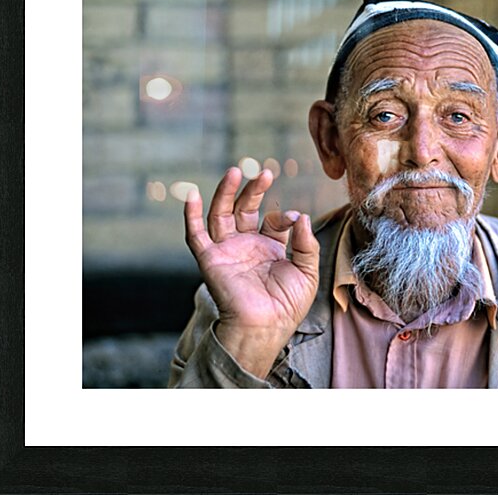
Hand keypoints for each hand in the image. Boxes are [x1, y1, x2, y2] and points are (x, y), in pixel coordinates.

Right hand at [183, 167, 319, 377]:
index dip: (284, 216)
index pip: (272, 221)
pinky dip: (190, 215)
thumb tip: (301, 215)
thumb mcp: (307, 271)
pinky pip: (195, 235)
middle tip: (264, 172)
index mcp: (269, 248)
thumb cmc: (288, 305)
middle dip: (254, 190)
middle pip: (245, 209)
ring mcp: (227, 251)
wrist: (266, 326)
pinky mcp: (210, 259)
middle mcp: (246, 246)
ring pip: (221, 214)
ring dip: (226, 192)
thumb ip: (306, 243)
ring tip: (235, 171)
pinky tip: (191, 194)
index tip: (294, 218)